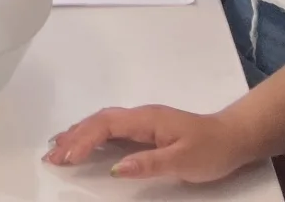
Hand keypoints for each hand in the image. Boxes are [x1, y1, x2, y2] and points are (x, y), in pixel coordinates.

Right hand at [45, 104, 258, 182]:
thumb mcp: (183, 160)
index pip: (106, 126)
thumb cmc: (211, 150)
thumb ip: (149, 163)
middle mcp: (139, 116)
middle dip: (72, 138)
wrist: (233, 137)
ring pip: (101, 124)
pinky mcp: (144, 131)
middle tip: (50, 157)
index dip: (84, 141)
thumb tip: (116, 168)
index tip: (68, 158)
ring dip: (78, 135)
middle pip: (98, 122)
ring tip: (56, 150)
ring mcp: (141, 122)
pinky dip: (91, 136)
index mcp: (145, 119)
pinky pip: (110, 131)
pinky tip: (83, 145)